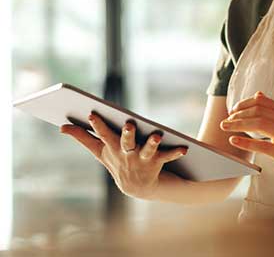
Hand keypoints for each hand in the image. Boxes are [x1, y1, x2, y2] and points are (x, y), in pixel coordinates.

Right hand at [60, 113, 187, 199]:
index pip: (102, 135)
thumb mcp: (100, 151)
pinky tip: (184, 148)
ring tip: (157, 135)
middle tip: (129, 124)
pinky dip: (175, 152)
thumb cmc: (118, 162)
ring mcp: (141, 160)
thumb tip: (61, 127)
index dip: (98, 125)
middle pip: (125, 142)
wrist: (139, 188)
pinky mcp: (156, 163)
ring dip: (151, 143)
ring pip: (147, 150)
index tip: (93, 113)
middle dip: (126, 134)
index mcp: (112, 149)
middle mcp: (126, 155)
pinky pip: (167, 156)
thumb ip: (82, 137)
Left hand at [220, 92, 273, 189]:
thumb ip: (273, 109)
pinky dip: (246, 142)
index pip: (261, 101)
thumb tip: (258, 94)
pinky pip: (263, 146)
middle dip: (238, 114)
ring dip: (238, 124)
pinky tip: (234, 140)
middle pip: (258, 111)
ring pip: (259, 124)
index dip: (243, 104)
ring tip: (225, 127)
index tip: (233, 111)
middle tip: (225, 121)